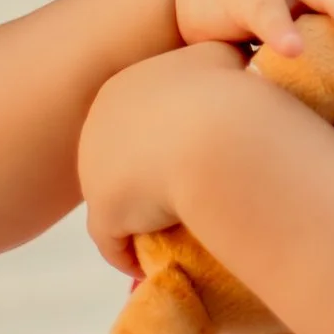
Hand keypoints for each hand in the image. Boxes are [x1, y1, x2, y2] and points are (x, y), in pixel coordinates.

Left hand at [78, 42, 243, 274]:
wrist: (222, 133)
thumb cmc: (237, 96)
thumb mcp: (228, 67)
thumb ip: (220, 75)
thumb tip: (236, 75)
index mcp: (132, 82)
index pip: (144, 117)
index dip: (169, 139)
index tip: (197, 159)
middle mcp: (104, 119)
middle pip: (124, 155)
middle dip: (147, 176)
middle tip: (185, 201)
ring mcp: (96, 163)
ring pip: (117, 196)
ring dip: (140, 218)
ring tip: (174, 238)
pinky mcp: (104, 206)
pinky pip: (113, 239)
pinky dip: (129, 254)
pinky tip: (154, 266)